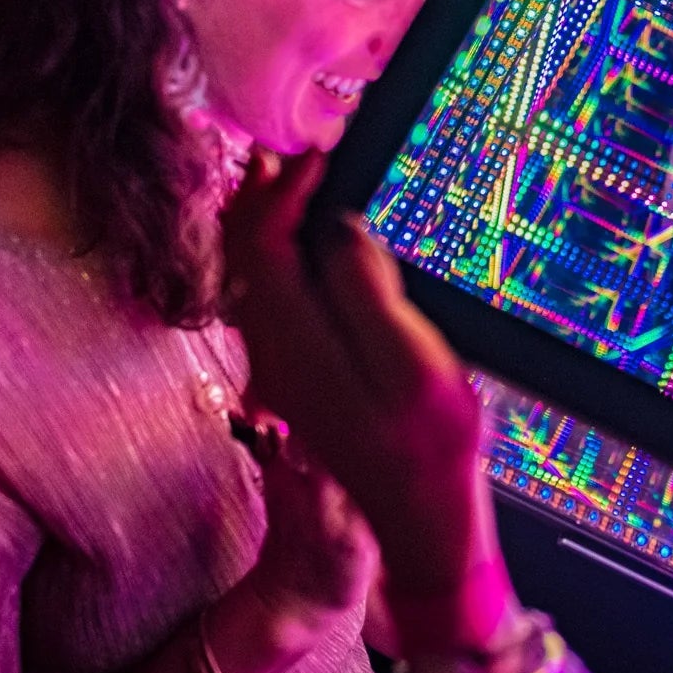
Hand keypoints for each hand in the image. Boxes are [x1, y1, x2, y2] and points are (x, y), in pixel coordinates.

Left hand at [221, 149, 517, 654]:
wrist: (419, 520)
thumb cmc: (428, 448)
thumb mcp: (414, 364)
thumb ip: (369, 291)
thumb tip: (341, 228)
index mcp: (296, 341)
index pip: (265, 244)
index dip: (286, 190)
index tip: (319, 154)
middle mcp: (274, 352)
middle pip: (243, 256)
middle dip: (262, 196)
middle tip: (289, 152)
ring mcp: (281, 368)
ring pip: (248, 278)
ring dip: (262, 224)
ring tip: (284, 181)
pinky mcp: (298, 378)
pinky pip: (265, 300)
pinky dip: (272, 258)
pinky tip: (296, 246)